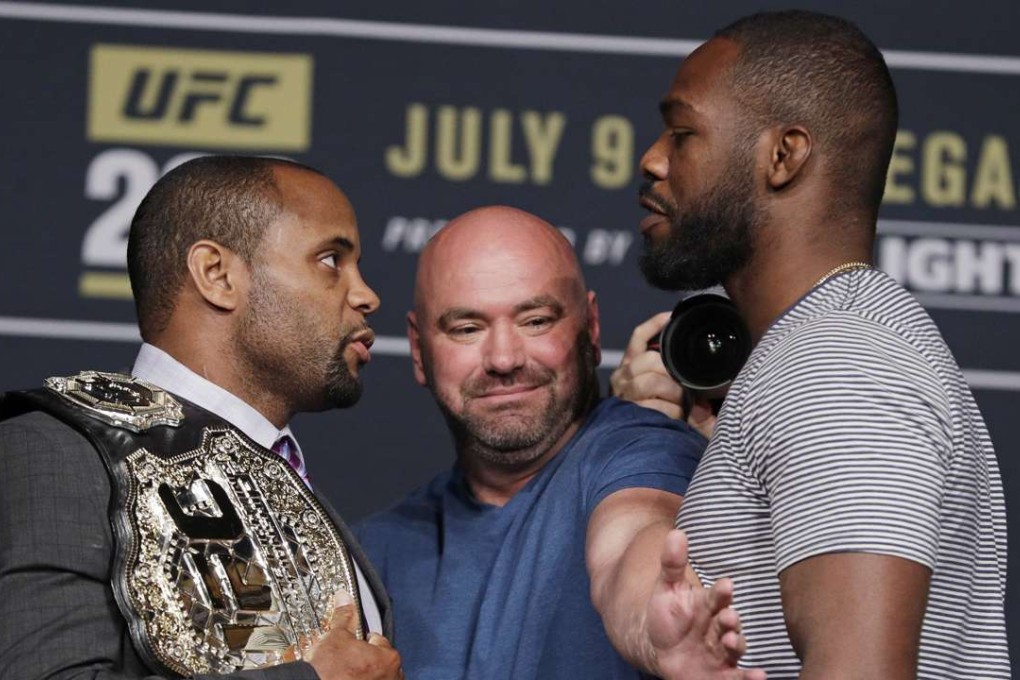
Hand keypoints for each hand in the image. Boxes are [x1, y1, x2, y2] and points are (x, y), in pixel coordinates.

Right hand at [306, 589, 402, 679]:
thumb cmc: (327, 670)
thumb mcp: (336, 636)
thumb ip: (344, 617)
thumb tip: (345, 600)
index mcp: (388, 657)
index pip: (379, 641)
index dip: (364, 640)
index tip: (355, 644)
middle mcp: (391, 676)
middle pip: (381, 660)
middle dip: (368, 658)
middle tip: (350, 660)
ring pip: (378, 676)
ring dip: (367, 673)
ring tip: (347, 673)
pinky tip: (347, 679)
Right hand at [610, 312, 716, 438]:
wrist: (638, 450)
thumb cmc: (659, 415)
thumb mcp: (667, 391)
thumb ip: (676, 376)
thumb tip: (696, 371)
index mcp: (631, 367)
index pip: (639, 337)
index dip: (655, 325)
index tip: (671, 316)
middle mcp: (622, 377)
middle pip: (648, 360)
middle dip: (670, 372)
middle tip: (682, 388)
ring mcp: (624, 396)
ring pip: (651, 382)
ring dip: (672, 394)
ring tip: (680, 406)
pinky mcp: (628, 414)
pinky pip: (655, 406)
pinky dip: (671, 413)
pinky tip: (675, 419)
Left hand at [643, 530, 764, 679]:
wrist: (662, 650)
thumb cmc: (669, 616)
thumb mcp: (667, 589)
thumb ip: (672, 563)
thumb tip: (676, 532)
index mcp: (709, 605)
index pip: (718, 596)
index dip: (722, 591)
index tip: (725, 585)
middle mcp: (720, 627)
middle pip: (729, 622)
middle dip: (730, 620)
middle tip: (728, 616)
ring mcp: (723, 652)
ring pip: (735, 648)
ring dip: (737, 643)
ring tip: (732, 640)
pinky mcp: (722, 674)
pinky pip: (738, 677)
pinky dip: (749, 678)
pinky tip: (759, 676)